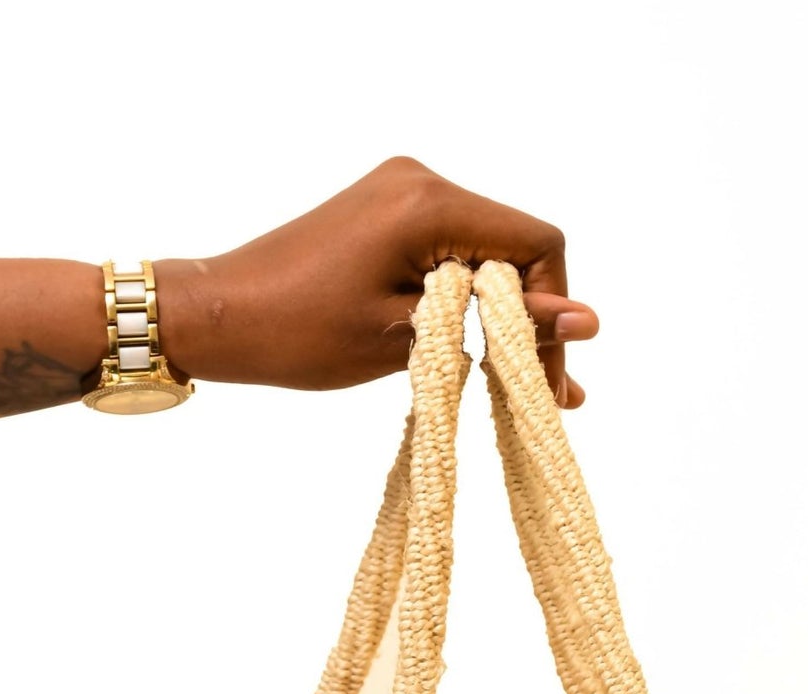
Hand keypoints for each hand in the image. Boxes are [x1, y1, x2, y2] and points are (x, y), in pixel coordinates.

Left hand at [152, 157, 597, 405]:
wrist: (220, 316)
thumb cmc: (299, 333)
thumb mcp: (411, 338)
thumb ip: (504, 325)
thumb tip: (587, 323)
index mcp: (429, 203)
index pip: (535, 243)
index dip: (555, 308)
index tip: (547, 376)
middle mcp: (420, 182)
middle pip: (514, 249)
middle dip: (533, 324)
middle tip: (548, 397)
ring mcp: (400, 194)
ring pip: (484, 256)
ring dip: (502, 320)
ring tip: (520, 391)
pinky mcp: (384, 215)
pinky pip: (449, 256)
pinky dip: (466, 305)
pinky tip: (477, 356)